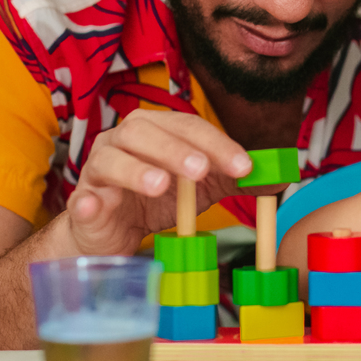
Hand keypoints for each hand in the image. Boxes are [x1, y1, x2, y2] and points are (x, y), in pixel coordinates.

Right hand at [62, 110, 254, 254]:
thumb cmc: (155, 201)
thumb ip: (234, 178)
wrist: (112, 233)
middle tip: (201, 170)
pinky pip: (82, 198)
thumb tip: (278, 175)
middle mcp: (122, 141)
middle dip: (175, 149)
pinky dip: (88, 201)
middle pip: (144, 133)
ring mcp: (98, 171)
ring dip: (136, 171)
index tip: (244, 166)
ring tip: (160, 186)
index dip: (217, 144)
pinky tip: (97, 205)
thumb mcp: (200, 188)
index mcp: (155, 131)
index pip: (188, 127)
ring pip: (111, 160)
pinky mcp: (83, 203)